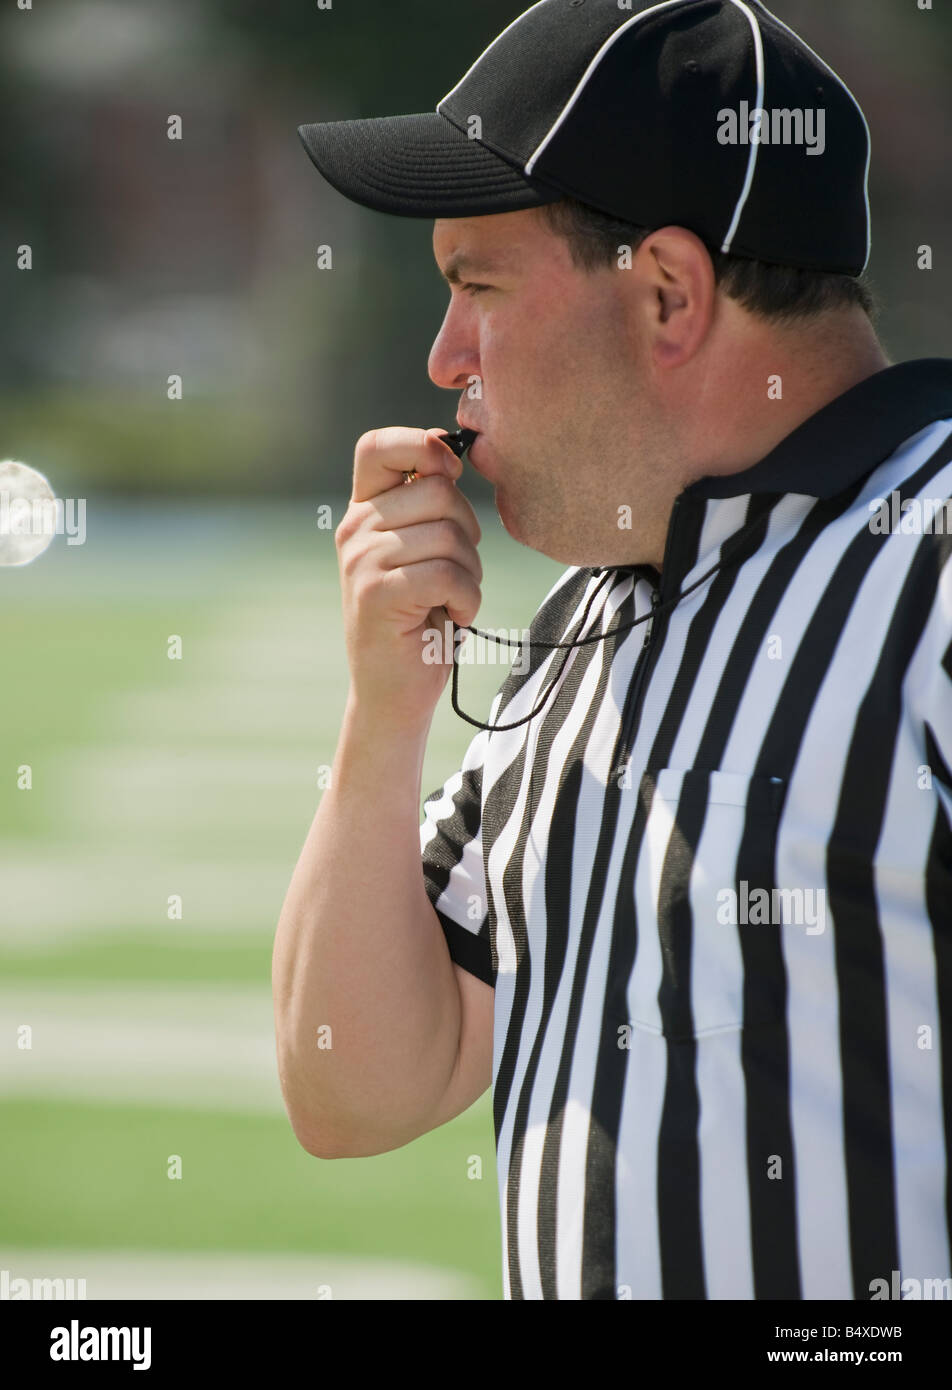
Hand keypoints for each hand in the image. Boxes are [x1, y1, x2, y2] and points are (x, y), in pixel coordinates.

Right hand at [335, 427, 482, 729]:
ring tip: (453, 598)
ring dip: (471, 572)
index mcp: (362, 511)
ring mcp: (360, 561)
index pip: (377, 445)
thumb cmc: (420, 617)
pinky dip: (468, 599)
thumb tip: (453, 455)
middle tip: (458, 570)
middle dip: (468, 531)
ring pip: (449, 534)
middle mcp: (354, 529)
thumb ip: (430, 505)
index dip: (422, 445)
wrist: (394, 691)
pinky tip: (456, 616)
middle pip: (437, 490)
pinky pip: (447, 573)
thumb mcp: (422, 550)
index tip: (450, 474)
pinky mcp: (376, 593)